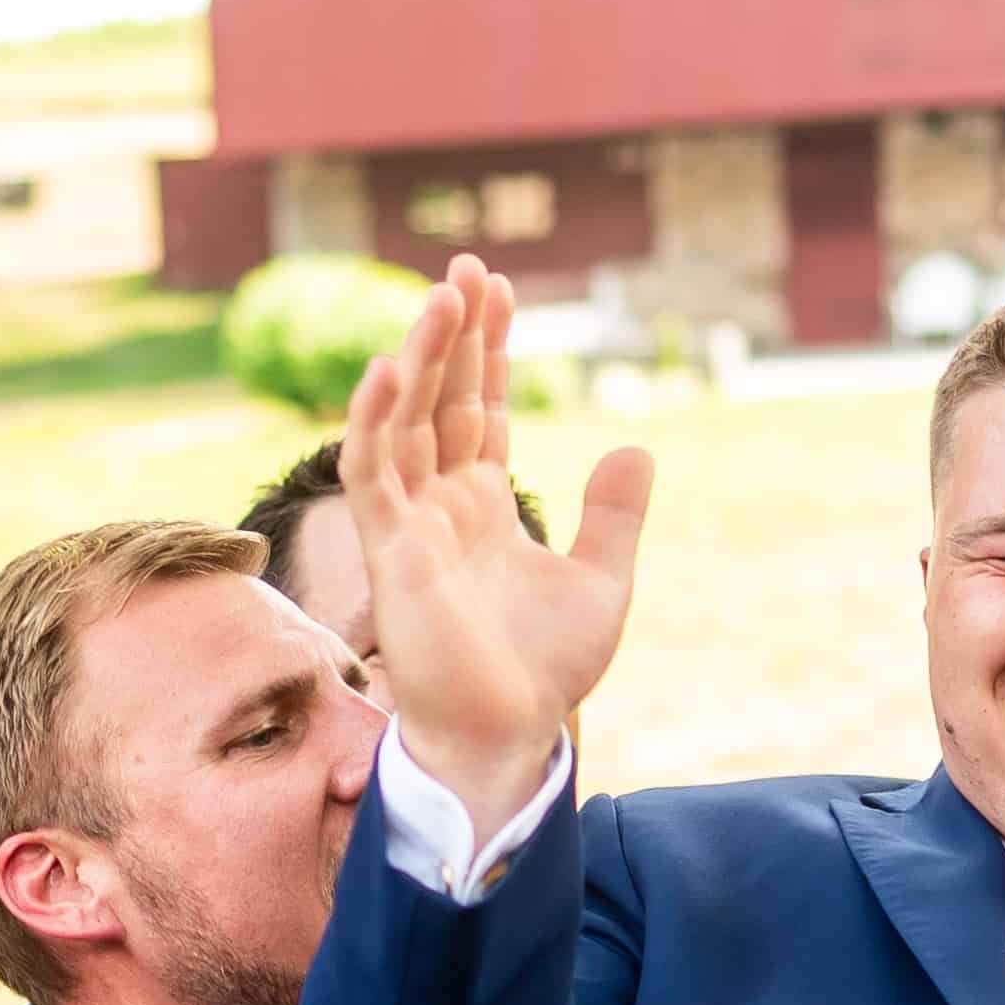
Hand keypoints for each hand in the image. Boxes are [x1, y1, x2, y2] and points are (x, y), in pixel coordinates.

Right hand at [342, 255, 654, 808]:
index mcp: (482, 505)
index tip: (497, 287)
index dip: (488, 348)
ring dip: (420, 356)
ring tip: (443, 295)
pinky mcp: (392, 551)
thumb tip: (634, 446)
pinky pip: (371, 471)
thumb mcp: (601, 580)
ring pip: (404, 420)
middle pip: (440, 398)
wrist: (509, 737)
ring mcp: (410, 524)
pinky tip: (392, 367)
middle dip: (452, 332)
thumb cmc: (541, 671)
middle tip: (466, 267)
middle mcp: (439, 504)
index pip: (478, 407)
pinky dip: (375, 418)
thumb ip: (613, 514)